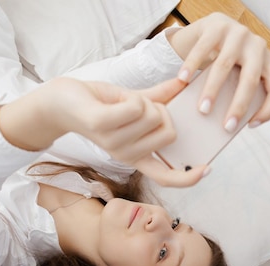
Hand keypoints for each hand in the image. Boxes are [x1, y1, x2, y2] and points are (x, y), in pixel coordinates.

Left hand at [5, 77, 206, 186]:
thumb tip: (185, 85)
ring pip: (154, 116)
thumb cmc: (99, 102)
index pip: (166, 177)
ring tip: (121, 103)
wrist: (62, 101)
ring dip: (142, 100)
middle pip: (169, 131)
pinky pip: (136, 107)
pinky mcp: (102, 128)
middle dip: (160, 111)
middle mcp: (127, 156)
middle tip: (137, 107)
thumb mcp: (134, 102)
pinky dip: (132, 96)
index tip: (206, 168)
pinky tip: (117, 99)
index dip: (188, 177)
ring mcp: (114, 145)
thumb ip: (160, 98)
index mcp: (137, 155)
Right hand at [167, 12, 269, 130]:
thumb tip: (230, 125)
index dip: (268, 110)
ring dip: (213, 90)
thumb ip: (243, 92)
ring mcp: (238, 33)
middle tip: (226, 126)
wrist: (215, 29)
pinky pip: (203, 48)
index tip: (250, 126)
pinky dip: (192, 65)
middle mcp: (258, 46)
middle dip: (238, 106)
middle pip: (250, 79)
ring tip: (202, 109)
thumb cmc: (230, 62)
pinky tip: (183, 80)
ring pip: (225, 65)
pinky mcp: (217, 25)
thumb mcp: (242, 74)